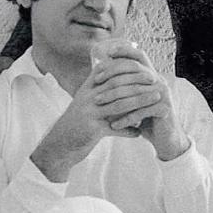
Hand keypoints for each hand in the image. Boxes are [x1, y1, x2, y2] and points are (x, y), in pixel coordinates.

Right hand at [31, 58, 158, 181]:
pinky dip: (128, 130)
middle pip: (117, 85)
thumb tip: (123, 79)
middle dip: (138, 82)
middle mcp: (87, 96)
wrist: (58, 144)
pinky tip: (139, 132)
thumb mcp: (87, 101)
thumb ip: (102, 90)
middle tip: (154, 81)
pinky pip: (114, 128)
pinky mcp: (91, 129)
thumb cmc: (76, 122)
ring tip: (154, 101)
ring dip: (139, 102)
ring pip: (119, 104)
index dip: (128, 68)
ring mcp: (89, 112)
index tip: (145, 68)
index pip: (110, 70)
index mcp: (87, 87)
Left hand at [93, 41, 189, 161]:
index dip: (125, 51)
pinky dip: (125, 119)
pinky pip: (141, 112)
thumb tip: (103, 67)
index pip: (140, 56)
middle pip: (135, 70)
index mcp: (152, 75)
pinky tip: (113, 125)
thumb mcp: (135, 98)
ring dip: (114, 98)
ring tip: (99, 103)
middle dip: (113, 75)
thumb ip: (125, 84)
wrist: (165, 138)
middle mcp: (159, 81)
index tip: (107, 52)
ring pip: (135, 92)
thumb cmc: (146, 117)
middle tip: (96, 81)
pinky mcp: (164, 109)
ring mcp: (163, 94)